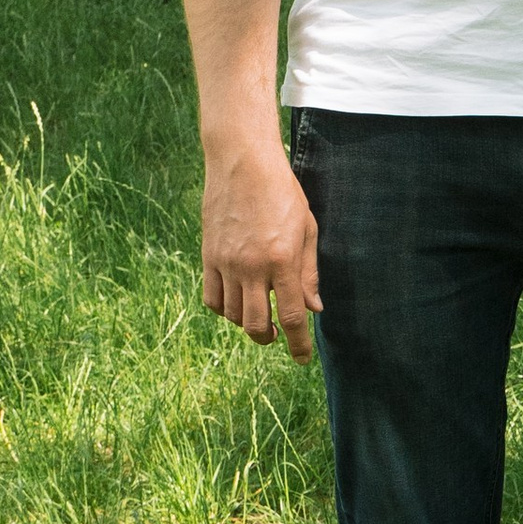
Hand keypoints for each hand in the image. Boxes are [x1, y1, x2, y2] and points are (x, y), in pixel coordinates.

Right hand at [201, 132, 319, 359]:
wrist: (243, 163)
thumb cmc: (283, 192)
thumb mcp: (307, 229)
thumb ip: (309, 272)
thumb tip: (314, 309)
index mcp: (282, 260)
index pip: (292, 316)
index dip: (298, 344)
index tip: (302, 359)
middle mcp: (252, 268)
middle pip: (257, 326)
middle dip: (269, 338)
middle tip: (277, 334)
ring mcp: (226, 264)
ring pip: (233, 315)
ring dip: (248, 322)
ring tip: (259, 312)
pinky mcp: (208, 257)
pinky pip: (212, 298)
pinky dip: (224, 309)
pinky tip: (236, 301)